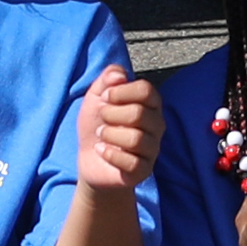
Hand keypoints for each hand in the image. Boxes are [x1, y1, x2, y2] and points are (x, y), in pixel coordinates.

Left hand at [74, 59, 157, 194]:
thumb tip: (119, 75)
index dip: (121, 91)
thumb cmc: (97, 124)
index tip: (105, 97)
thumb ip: (107, 79)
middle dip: (111, 114)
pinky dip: (110, 154)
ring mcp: (152, 148)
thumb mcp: (95, 97)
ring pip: (135, 139)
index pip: (146, 90)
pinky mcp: (144, 170)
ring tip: (101, 135)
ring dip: (109, 135)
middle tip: (102, 119)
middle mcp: (157, 125)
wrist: (89, 159)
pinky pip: (131, 162)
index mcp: (149, 104)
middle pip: (139, 113)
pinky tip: (102, 151)